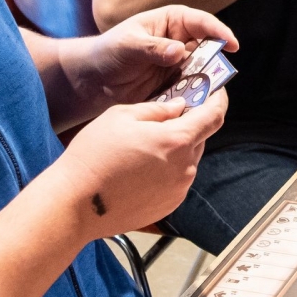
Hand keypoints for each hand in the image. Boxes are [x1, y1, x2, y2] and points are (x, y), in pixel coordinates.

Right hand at [57, 94, 226, 235]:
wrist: (77, 203)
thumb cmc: (94, 155)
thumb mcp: (122, 116)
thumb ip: (157, 109)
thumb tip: (179, 107)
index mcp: (177, 140)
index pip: (214, 115)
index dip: (219, 100)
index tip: (217, 91)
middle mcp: (185, 167)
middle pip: (199, 138)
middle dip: (189, 124)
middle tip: (167, 117)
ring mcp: (179, 189)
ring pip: (187, 159)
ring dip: (175, 148)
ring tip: (144, 147)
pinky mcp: (169, 205)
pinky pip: (177, 180)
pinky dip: (167, 169)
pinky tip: (140, 168)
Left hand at [58, 7, 236, 118]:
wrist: (91, 81)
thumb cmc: (107, 53)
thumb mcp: (127, 46)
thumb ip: (153, 48)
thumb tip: (179, 50)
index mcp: (170, 22)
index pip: (200, 23)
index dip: (218, 31)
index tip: (231, 44)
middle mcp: (179, 42)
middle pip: (207, 49)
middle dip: (215, 62)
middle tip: (221, 76)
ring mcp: (178, 65)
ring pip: (202, 72)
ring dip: (206, 82)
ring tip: (209, 94)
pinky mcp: (173, 86)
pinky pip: (191, 90)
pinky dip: (195, 97)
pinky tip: (196, 105)